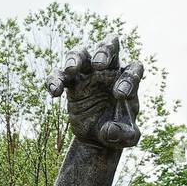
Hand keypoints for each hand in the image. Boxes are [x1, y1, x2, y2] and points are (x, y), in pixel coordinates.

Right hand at [46, 35, 142, 149]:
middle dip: (104, 51)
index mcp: (128, 79)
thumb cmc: (117, 132)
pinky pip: (60, 75)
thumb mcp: (126, 139)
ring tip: (70, 70)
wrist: (98, 136)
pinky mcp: (71, 84)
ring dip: (75, 58)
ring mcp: (88, 75)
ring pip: (81, 54)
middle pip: (108, 47)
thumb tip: (111, 130)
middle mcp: (109, 71)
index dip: (128, 79)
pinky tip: (55, 93)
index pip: (132, 69)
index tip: (120, 96)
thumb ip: (125, 136)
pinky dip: (55, 80)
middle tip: (99, 65)